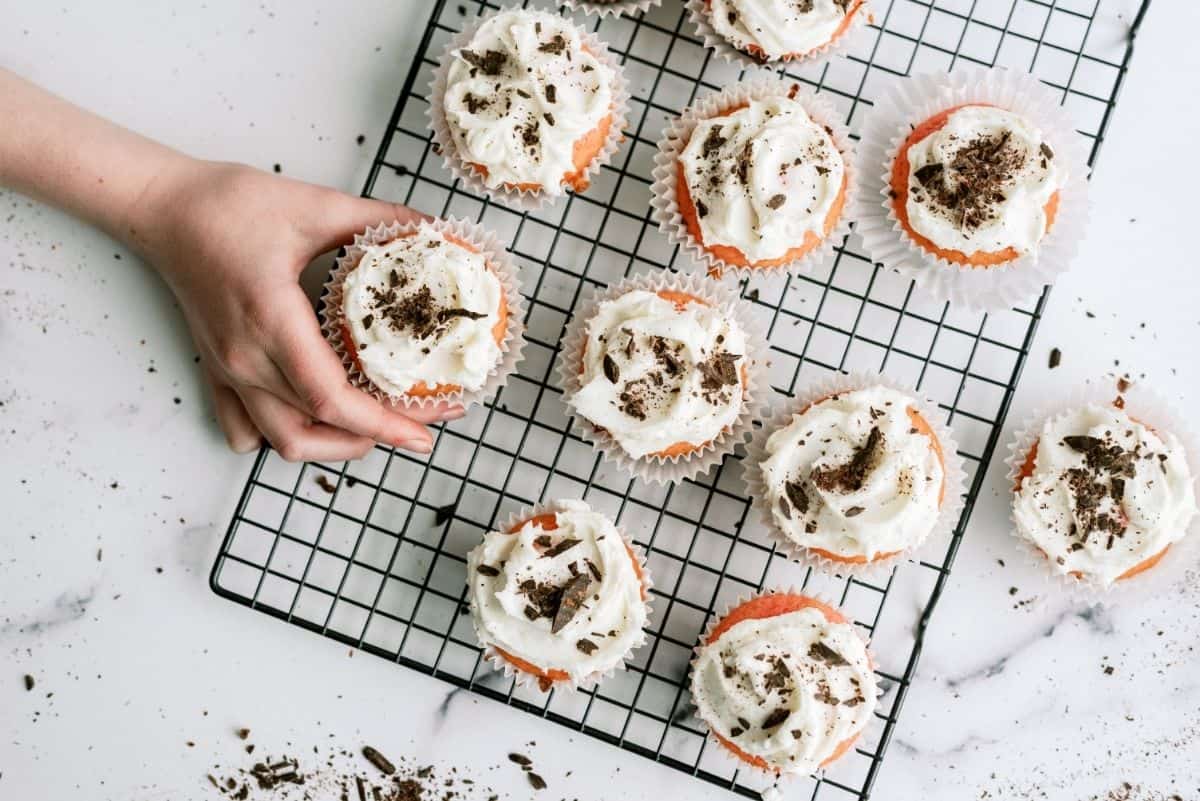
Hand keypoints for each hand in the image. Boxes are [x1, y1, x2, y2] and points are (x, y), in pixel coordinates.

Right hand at [129, 159, 460, 459]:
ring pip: (282, 440)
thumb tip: (432, 229)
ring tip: (375, 430)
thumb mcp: (314, 204)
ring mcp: (228, 370)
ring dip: (332, 445)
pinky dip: (285, 436)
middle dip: (377, 435)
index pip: (330, 398)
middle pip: (316, 429)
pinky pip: (246, 430)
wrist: (162, 207)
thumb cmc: (225, 205)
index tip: (423, 434)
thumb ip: (378, 219)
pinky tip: (316, 421)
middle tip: (421, 424)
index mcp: (272, 321)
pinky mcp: (217, 371)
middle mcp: (247, 358)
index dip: (382, 424)